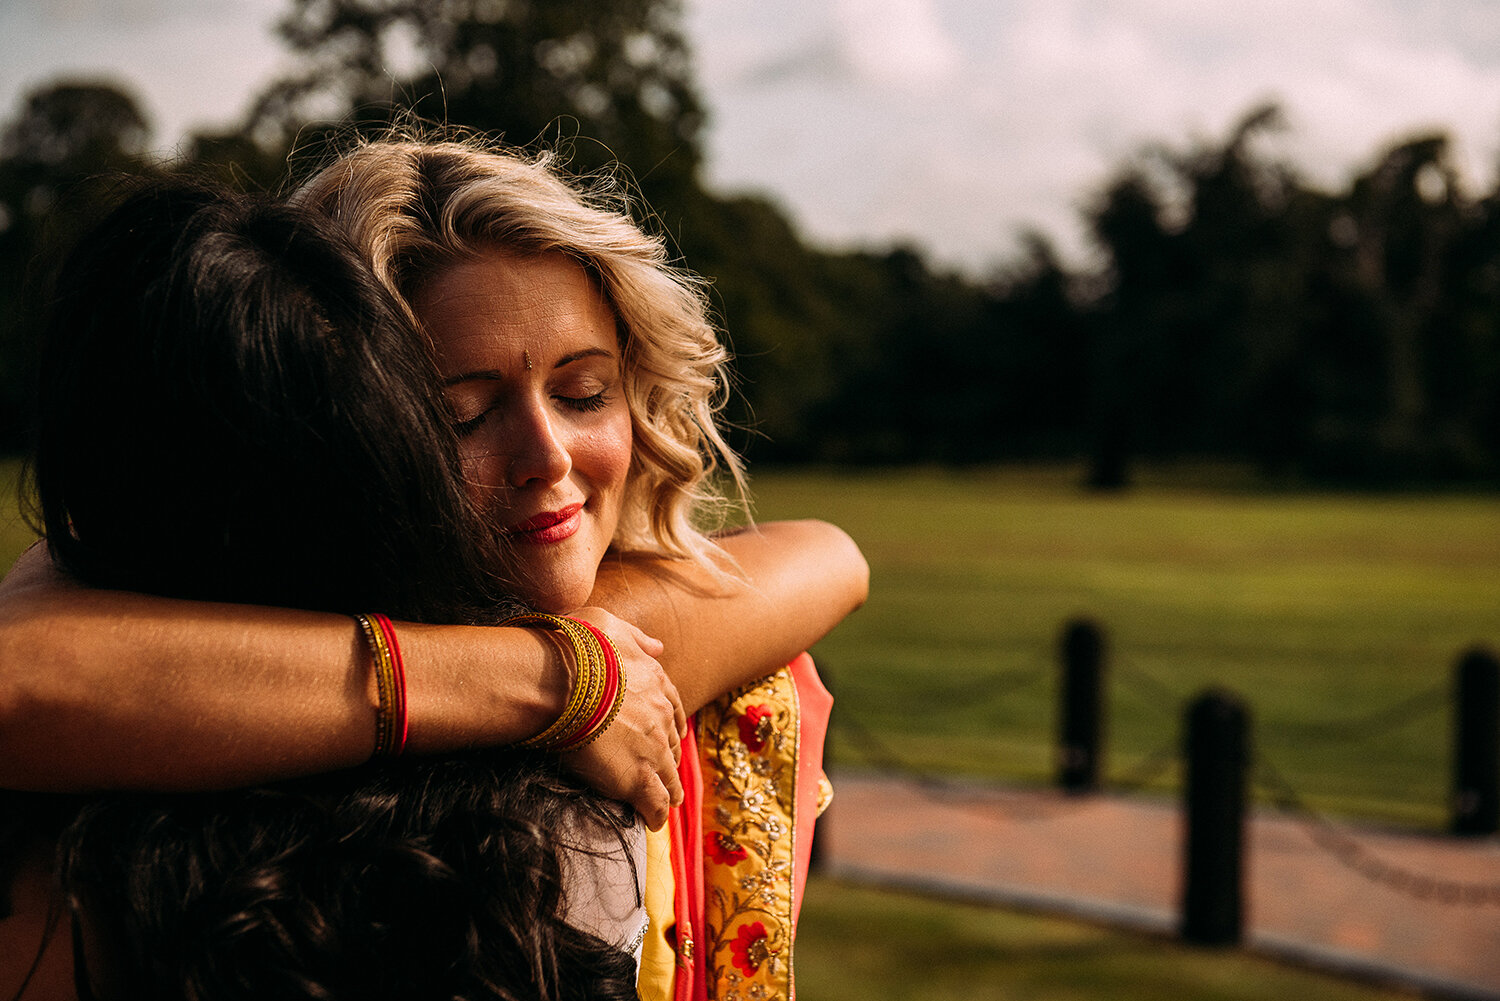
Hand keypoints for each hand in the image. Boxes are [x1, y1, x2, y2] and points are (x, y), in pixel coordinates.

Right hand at [559, 607, 685, 830]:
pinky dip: (656, 815)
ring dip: (667, 789)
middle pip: (671, 745)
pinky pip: (656, 805)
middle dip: (665, 758)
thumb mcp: (610, 625)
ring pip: (670, 778)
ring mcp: (652, 750)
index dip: (669, 726)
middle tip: (657, 771)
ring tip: (664, 803)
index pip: (673, 710)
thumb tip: (658, 646)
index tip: (667, 736)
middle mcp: (662, 717)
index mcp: (656, 682)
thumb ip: (637, 638)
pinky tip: (652, 822)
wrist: (559, 680)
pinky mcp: (637, 779)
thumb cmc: (576, 648)